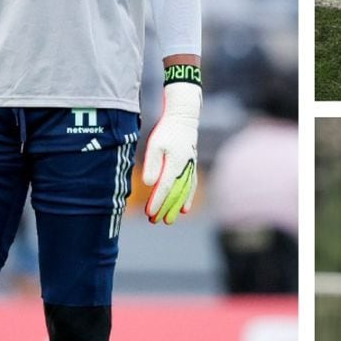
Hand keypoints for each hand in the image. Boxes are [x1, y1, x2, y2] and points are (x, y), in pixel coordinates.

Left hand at [141, 81, 200, 223]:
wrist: (184, 118)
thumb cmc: (167, 130)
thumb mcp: (155, 144)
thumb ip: (152, 164)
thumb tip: (149, 183)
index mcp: (174, 163)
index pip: (164, 188)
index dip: (157, 202)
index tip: (149, 213)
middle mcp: (184, 169)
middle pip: (175, 194)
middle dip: (165, 209)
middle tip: (156, 222)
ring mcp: (190, 168)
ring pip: (184, 193)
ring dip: (176, 207)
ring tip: (169, 220)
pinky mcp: (191, 167)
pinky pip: (191, 187)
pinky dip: (187, 199)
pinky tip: (184, 209)